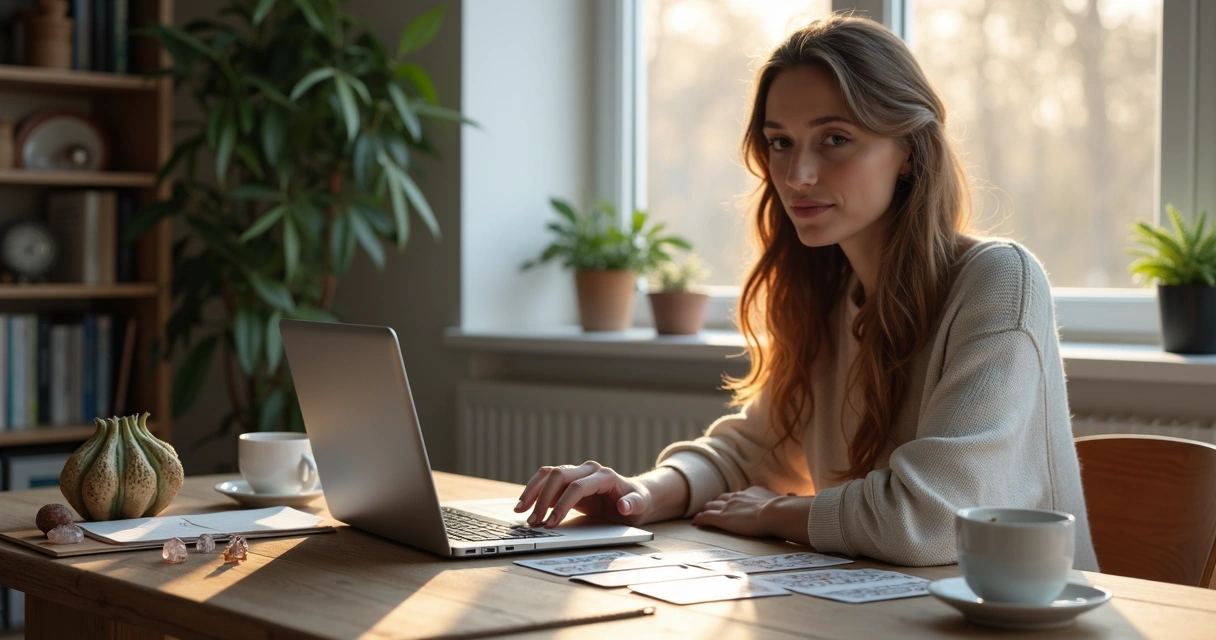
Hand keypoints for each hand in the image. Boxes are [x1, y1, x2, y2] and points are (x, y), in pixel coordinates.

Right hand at [514, 461, 649, 527]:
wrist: (634, 496)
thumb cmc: (636, 502)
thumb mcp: (640, 506)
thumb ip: (633, 504)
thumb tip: (624, 505)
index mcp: (604, 476)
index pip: (577, 487)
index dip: (563, 504)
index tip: (551, 523)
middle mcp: (588, 470)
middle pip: (559, 476)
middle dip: (543, 499)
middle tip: (533, 521)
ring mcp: (577, 473)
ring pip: (549, 474)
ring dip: (533, 491)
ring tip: (520, 510)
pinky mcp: (569, 480)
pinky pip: (547, 481)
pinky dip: (534, 491)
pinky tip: (524, 506)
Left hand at [692, 486, 784, 537]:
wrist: (775, 512)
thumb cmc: (782, 510)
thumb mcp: (783, 502)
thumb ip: (784, 500)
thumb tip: (793, 497)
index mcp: (751, 492)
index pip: (737, 495)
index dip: (732, 500)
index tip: (731, 503)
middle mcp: (737, 496)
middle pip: (721, 498)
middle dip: (716, 503)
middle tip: (712, 508)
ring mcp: (728, 507)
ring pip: (711, 506)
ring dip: (707, 510)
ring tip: (702, 514)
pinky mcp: (722, 518)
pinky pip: (706, 517)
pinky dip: (700, 519)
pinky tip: (696, 522)